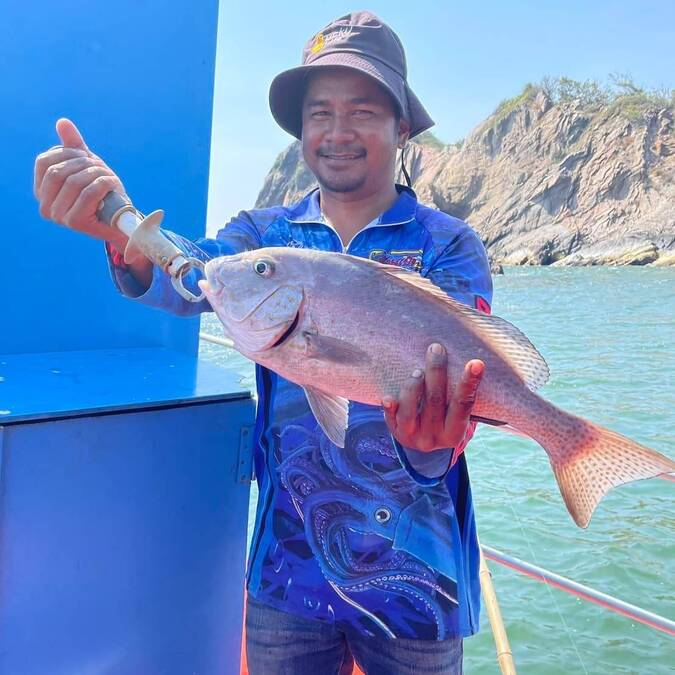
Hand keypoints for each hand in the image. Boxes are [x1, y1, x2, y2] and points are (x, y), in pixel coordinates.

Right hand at [34, 118, 128, 246]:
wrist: (122, 220)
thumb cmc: (103, 192)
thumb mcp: (87, 165)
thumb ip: (73, 145)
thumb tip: (63, 122)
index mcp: (42, 191)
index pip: (43, 162)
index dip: (65, 152)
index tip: (85, 155)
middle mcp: (46, 206)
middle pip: (58, 171)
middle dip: (82, 163)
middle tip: (100, 166)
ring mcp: (58, 216)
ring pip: (75, 181)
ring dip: (97, 173)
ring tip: (110, 177)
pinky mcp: (75, 222)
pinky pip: (89, 193)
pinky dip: (105, 183)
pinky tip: (113, 184)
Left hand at [383, 343, 483, 452]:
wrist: (422, 444)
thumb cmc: (444, 419)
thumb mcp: (455, 416)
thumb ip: (460, 396)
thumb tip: (467, 358)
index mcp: (454, 434)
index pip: (464, 405)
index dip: (470, 383)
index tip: (477, 363)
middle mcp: (434, 437)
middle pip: (435, 402)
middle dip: (436, 373)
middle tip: (436, 348)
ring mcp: (412, 436)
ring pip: (410, 412)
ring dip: (413, 388)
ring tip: (417, 371)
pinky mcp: (395, 431)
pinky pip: (390, 419)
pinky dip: (389, 407)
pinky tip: (388, 397)